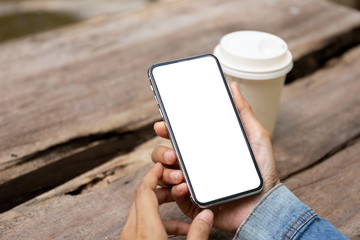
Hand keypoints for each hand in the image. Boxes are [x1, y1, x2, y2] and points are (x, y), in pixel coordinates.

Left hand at [120, 163, 213, 239]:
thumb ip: (197, 233)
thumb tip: (206, 216)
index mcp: (146, 230)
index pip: (144, 191)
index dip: (153, 175)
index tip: (161, 165)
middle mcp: (132, 231)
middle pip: (141, 197)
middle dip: (160, 187)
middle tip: (177, 184)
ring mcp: (129, 238)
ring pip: (140, 210)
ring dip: (159, 205)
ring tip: (181, 207)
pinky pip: (141, 224)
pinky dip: (157, 220)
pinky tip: (177, 228)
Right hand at [151, 82, 279, 232]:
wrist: (265, 204)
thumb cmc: (262, 171)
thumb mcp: (255, 136)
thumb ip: (243, 112)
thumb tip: (234, 87)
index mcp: (203, 150)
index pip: (178, 138)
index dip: (166, 131)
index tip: (161, 126)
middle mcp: (194, 165)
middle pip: (164, 155)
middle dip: (161, 152)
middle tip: (172, 154)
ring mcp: (191, 184)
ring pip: (163, 175)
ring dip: (166, 171)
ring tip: (180, 173)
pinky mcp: (192, 203)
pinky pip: (173, 196)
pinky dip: (174, 191)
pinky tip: (184, 186)